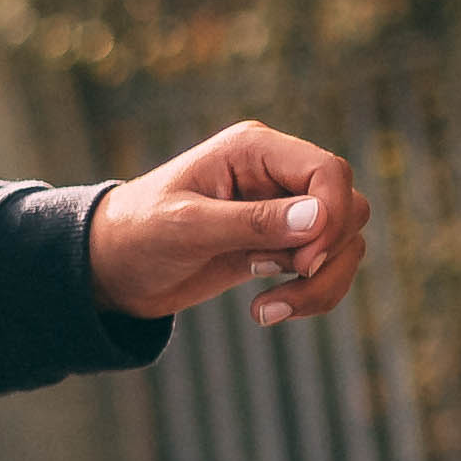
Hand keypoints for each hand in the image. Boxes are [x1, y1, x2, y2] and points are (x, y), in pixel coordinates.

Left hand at [88, 120, 369, 325]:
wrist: (111, 269)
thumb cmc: (136, 234)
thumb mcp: (187, 227)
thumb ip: (252, 222)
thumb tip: (320, 218)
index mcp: (254, 150)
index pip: (329, 171)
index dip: (331, 215)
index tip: (306, 261)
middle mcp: (276, 174)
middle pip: (349, 207)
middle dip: (328, 252)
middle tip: (282, 276)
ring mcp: (282, 210)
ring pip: (346, 242)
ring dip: (322, 283)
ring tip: (267, 310)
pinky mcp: (280, 246)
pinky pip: (327, 268)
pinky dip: (311, 295)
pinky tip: (266, 310)